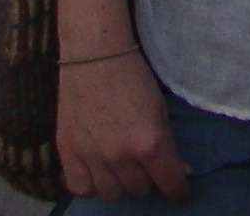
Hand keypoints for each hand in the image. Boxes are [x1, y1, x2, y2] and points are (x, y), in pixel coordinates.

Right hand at [56, 53, 187, 203]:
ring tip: (120, 165)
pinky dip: (91, 184)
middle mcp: (121, 156)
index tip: (179, 191)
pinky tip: (96, 171)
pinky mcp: (68, 153)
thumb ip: (168, 143)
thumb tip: (180, 171)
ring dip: (120, 182)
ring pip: (112, 193)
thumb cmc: (133, 76)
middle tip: (145, 163)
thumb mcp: (160, 109)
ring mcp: (92, 157)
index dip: (178, 190)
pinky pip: (81, 188)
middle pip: (140, 189)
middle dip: (147, 178)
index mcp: (150, 143)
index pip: (170, 184)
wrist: (94, 55)